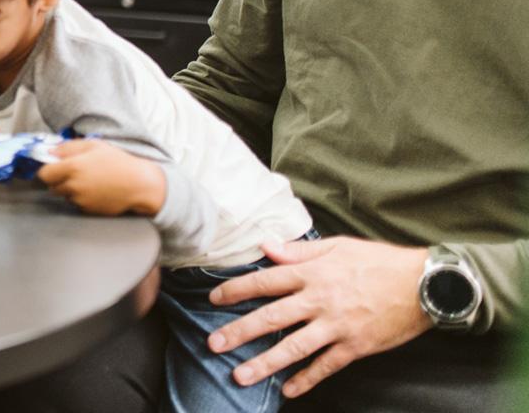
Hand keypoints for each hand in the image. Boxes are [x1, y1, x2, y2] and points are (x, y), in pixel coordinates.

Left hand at [36, 138, 165, 215]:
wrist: (138, 184)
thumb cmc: (117, 161)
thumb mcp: (93, 145)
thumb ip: (67, 147)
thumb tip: (50, 152)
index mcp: (73, 167)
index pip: (44, 174)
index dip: (46, 170)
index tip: (53, 167)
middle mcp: (74, 186)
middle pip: (52, 186)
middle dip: (58, 179)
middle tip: (73, 172)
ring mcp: (81, 200)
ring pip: (64, 195)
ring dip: (70, 189)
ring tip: (88, 180)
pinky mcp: (88, 210)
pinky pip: (77, 203)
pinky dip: (81, 198)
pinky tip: (95, 190)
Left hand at [206, 236, 429, 398]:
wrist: (425, 284)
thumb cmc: (380, 261)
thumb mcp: (338, 247)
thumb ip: (299, 250)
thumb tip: (266, 246)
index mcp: (313, 274)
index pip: (265, 281)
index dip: (236, 290)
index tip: (214, 299)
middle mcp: (320, 301)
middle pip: (271, 318)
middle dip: (239, 331)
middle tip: (213, 344)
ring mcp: (337, 326)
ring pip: (293, 347)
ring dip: (264, 363)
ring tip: (239, 375)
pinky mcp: (356, 346)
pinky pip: (326, 366)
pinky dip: (307, 379)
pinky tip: (288, 390)